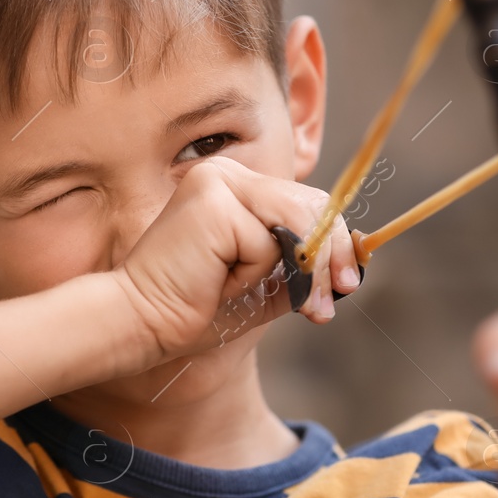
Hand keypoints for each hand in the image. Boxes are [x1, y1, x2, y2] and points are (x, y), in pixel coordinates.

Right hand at [114, 156, 359, 364]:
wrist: (143, 323)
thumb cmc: (194, 308)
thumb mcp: (264, 285)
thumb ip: (302, 268)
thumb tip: (355, 263)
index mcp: (235, 187)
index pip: (308, 202)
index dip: (336, 242)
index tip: (348, 283)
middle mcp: (226, 173)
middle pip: (312, 205)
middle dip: (331, 258)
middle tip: (332, 303)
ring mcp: (219, 182)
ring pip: (296, 224)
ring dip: (292, 271)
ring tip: (253, 296)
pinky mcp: (214, 201)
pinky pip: (266, 244)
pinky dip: (251, 275)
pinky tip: (215, 282)